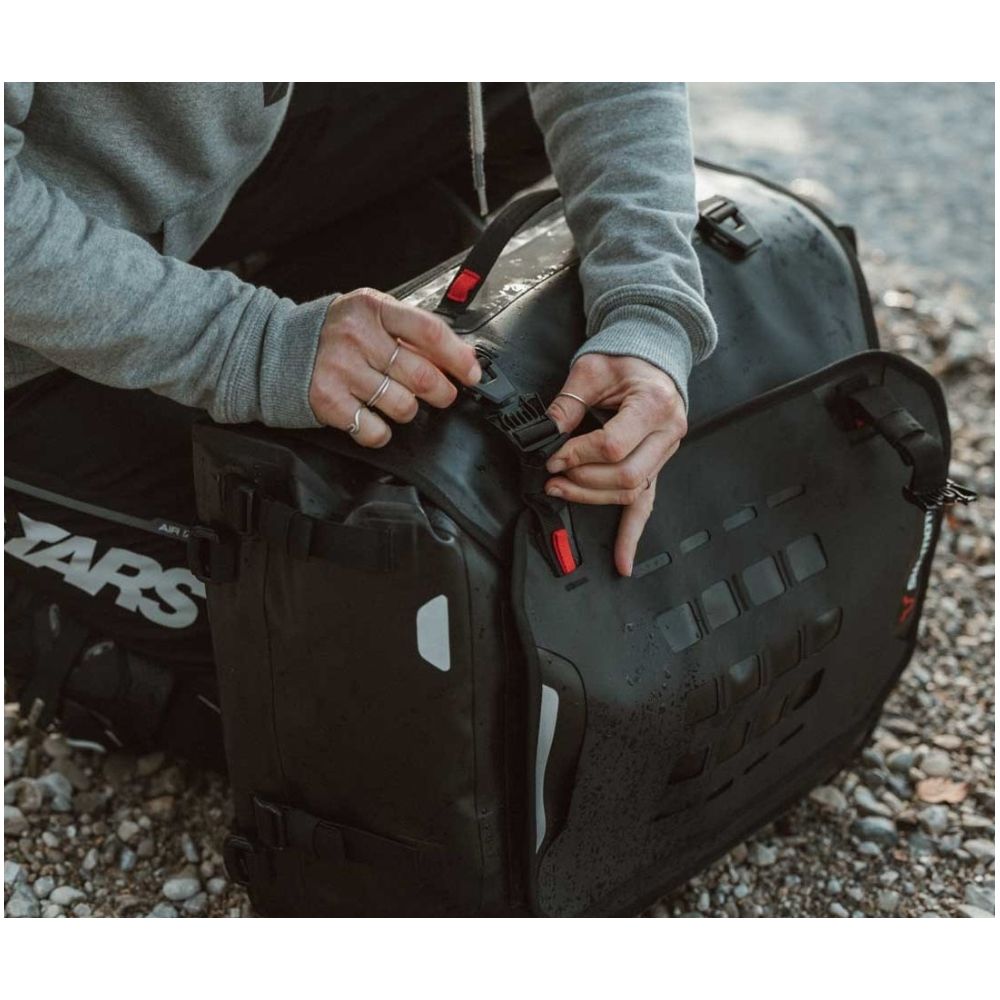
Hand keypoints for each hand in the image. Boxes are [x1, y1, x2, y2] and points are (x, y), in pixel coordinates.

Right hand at [308, 288, 481, 446]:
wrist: (276, 349)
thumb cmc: (333, 334)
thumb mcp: (370, 316)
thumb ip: (410, 331)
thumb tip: (462, 356)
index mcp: (373, 308)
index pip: (428, 331)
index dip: (457, 357)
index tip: (472, 373)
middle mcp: (357, 337)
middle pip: (421, 375)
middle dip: (442, 392)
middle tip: (442, 394)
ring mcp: (341, 370)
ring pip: (403, 406)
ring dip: (409, 410)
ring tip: (398, 401)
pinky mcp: (328, 401)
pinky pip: (375, 430)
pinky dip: (382, 431)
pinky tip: (374, 419)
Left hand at [544, 354, 687, 576]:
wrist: (654, 354)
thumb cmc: (626, 358)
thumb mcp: (592, 370)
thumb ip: (568, 403)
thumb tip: (544, 434)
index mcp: (654, 404)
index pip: (613, 445)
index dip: (577, 456)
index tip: (553, 457)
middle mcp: (667, 432)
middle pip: (624, 474)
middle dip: (582, 480)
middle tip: (553, 477)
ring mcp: (665, 453)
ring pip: (631, 490)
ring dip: (592, 497)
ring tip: (561, 491)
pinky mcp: (657, 465)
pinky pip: (646, 504)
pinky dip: (632, 534)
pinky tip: (622, 560)